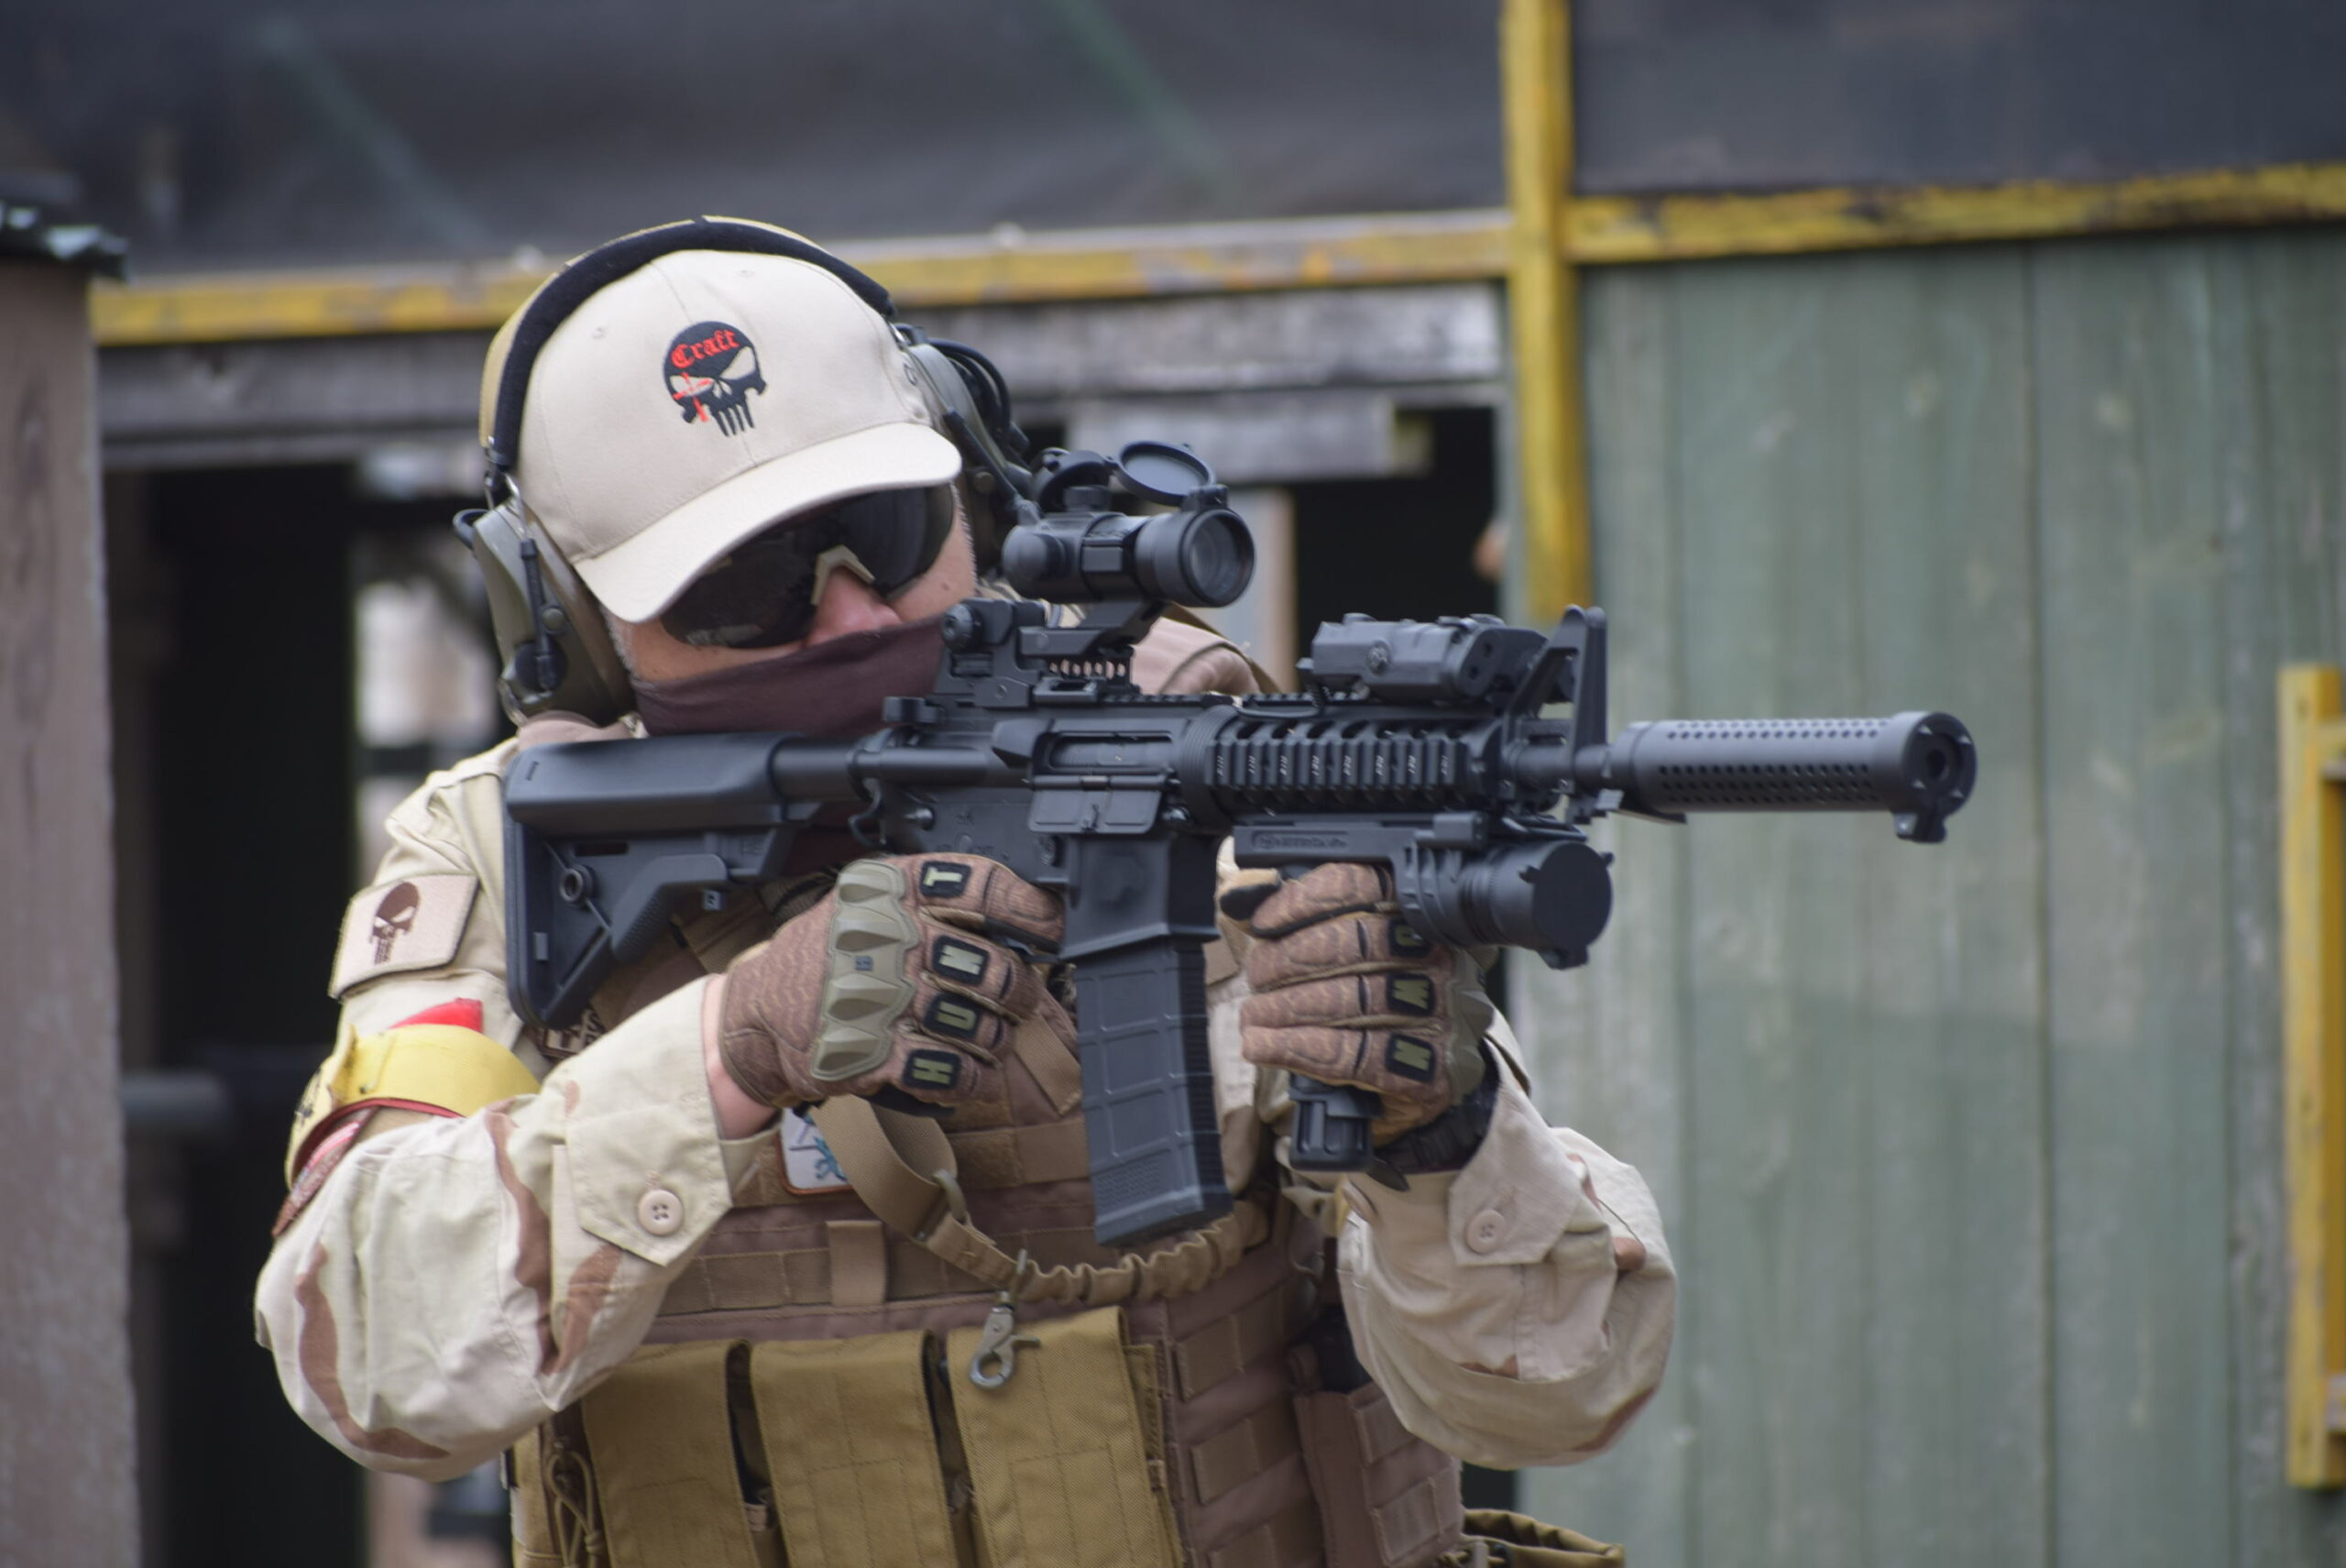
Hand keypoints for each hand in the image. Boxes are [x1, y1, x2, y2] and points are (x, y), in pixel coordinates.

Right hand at [716, 855, 1065, 1110]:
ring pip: (980, 1024)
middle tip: (1020, 999)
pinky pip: (950, 1070)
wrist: (755, 1015)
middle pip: (993, 968)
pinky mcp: (873, 1054)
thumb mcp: (867, 901)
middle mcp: (889, 938)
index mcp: (892, 891)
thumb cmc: (826, 955)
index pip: (979, 885)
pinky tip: (973, 1076)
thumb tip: (1020, 918)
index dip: (1030, 908)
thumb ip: (932, 902)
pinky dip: (973, 1079)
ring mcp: (881, 998)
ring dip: (996, 1040)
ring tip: (989, 1039)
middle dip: (1019, 992)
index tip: (1054, 926)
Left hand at [1225, 864, 1492, 1144]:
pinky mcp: (1429, 1066)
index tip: (1263, 923)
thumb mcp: (1331, 950)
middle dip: (1289, 960)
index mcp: (1410, 913)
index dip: (1304, 900)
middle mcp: (1433, 955)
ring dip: (1287, 1009)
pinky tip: (1265, 1047)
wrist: (1416, 1074)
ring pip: (1352, 1000)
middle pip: (1354, 943)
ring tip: (1253, 1017)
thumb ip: (1288, 919)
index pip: (1361, 885)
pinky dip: (1300, 1049)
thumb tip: (1236, 896)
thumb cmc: (1366, 1000)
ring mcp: (1439, 1011)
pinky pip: (1356, 1054)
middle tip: (1256, 978)